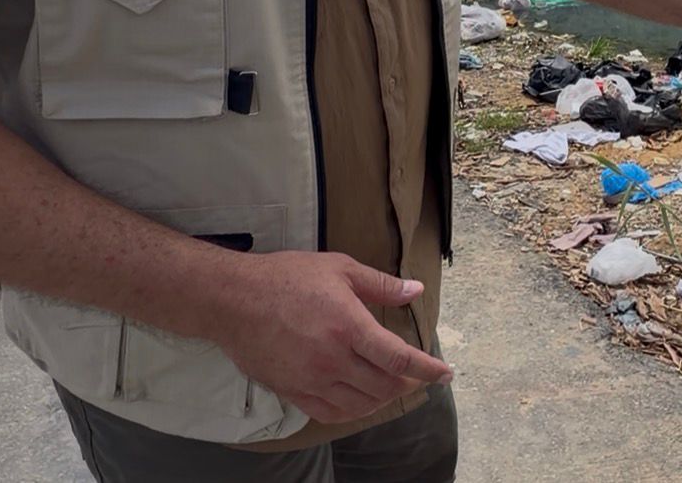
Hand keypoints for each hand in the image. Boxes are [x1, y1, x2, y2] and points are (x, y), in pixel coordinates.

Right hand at [210, 251, 451, 423]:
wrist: (235, 300)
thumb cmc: (289, 277)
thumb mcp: (341, 268)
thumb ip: (381, 285)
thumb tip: (416, 290)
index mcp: (349, 327)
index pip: (399, 358)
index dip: (427, 369)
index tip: (446, 374)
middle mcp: (333, 360)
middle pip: (384, 386)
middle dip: (407, 382)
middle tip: (417, 372)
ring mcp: (312, 380)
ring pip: (361, 404)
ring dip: (383, 397)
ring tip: (393, 383)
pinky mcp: (293, 392)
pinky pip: (331, 413)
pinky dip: (354, 410)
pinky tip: (361, 399)